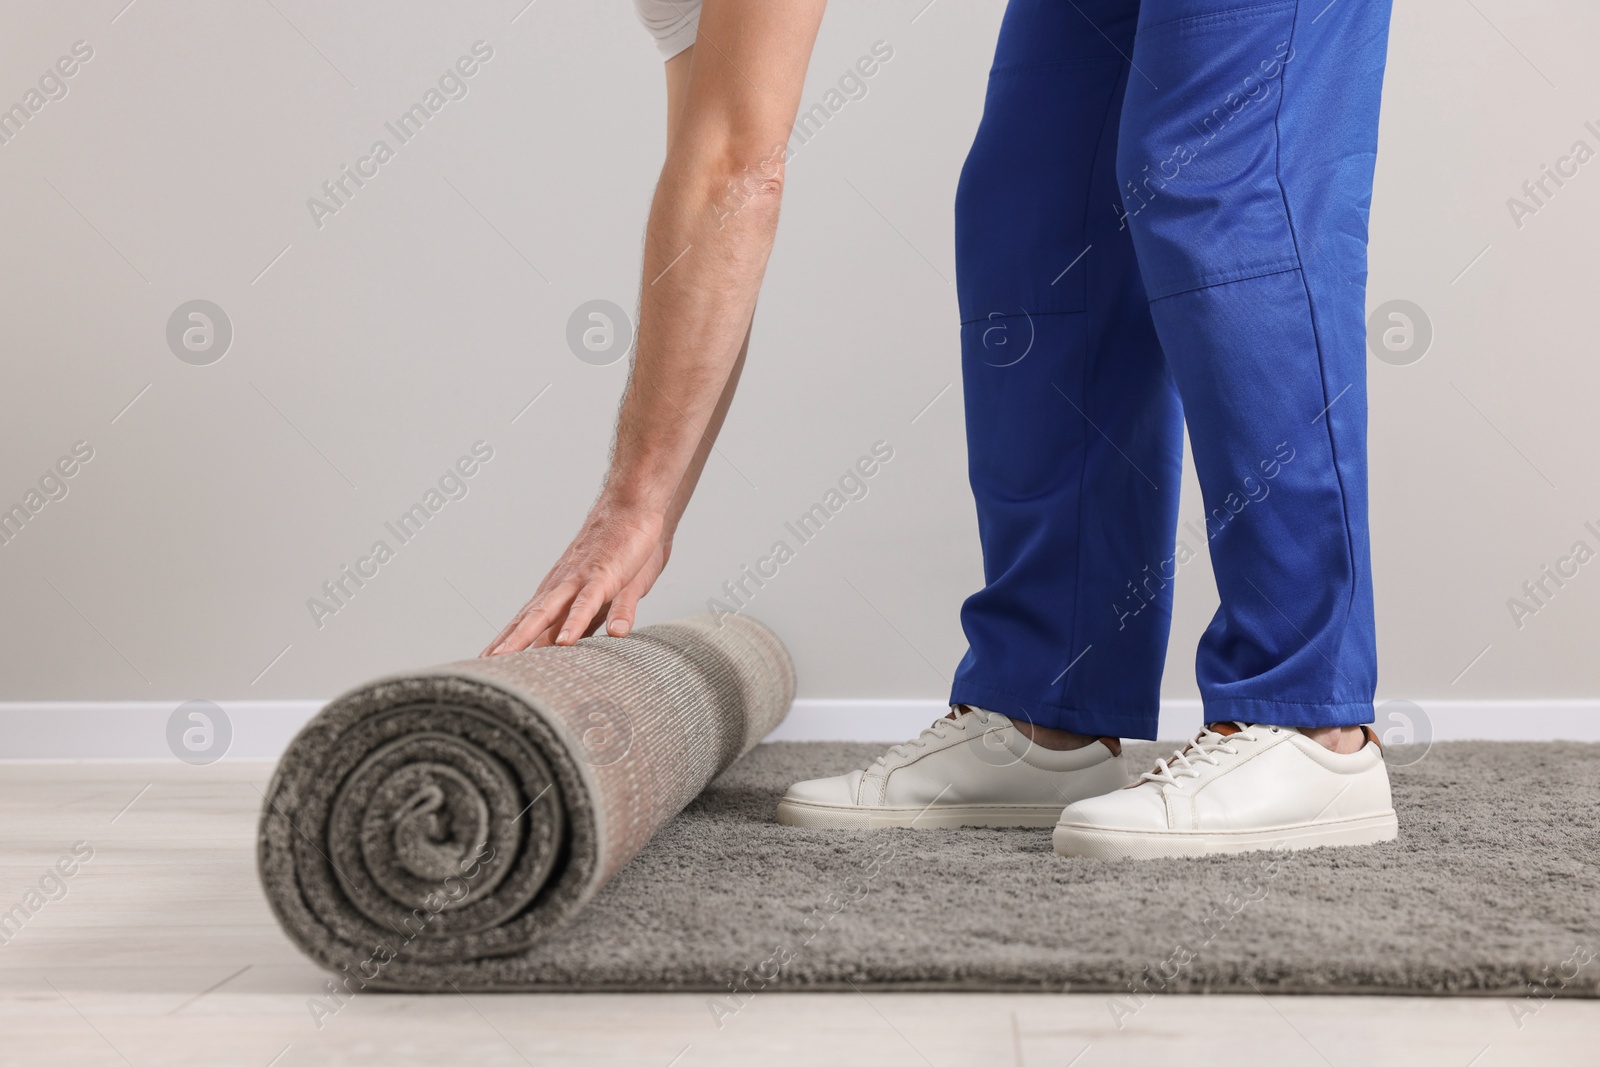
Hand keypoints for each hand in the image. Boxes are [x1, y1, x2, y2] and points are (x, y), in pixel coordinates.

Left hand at [481, 503, 670, 655]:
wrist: (632, 511)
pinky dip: (575, 622)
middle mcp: (561, 587)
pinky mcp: (604, 577)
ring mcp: (579, 581)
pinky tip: (566, 641)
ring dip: (526, 635)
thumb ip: (582, 621)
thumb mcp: (597, 595)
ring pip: (547, 612)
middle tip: (483, 664)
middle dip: (505, 643)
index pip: (525, 621)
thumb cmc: (615, 554)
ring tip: (507, 656)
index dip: (506, 641)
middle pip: (527, 620)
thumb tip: (564, 645)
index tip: (485, 662)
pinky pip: (588, 603)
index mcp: (558, 591)